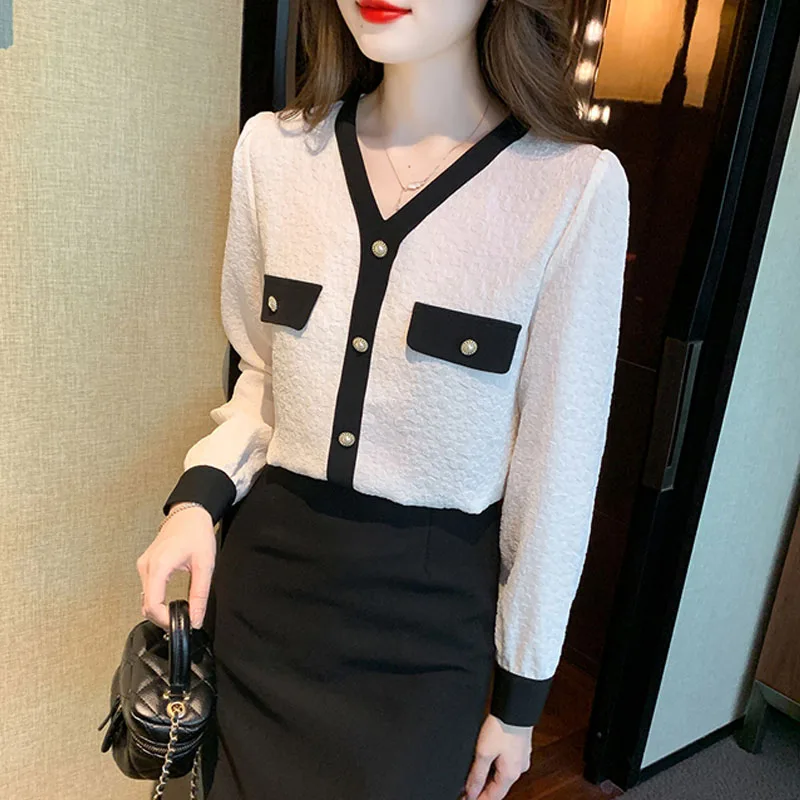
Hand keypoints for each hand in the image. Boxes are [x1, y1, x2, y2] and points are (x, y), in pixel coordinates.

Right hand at [136, 503, 216, 630]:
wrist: (189, 513)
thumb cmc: (196, 532)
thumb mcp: (205, 565)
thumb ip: (200, 594)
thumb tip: (196, 618)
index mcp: (159, 565)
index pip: (152, 605)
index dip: (165, 620)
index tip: (180, 624)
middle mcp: (146, 566)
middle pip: (146, 605)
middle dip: (163, 618)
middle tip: (182, 620)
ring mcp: (144, 565)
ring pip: (145, 599)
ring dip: (159, 610)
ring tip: (179, 610)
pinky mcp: (146, 565)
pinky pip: (147, 589)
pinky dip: (157, 599)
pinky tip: (170, 600)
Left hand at [460, 713, 532, 799]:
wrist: (515, 705)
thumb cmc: (502, 726)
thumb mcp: (484, 752)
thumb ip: (476, 774)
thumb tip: (471, 792)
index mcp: (510, 774)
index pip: (493, 797)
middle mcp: (518, 768)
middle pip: (498, 786)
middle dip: (483, 789)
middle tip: (466, 789)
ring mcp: (520, 757)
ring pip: (502, 774)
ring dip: (488, 777)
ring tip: (473, 775)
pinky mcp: (519, 746)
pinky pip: (506, 762)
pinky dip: (495, 765)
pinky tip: (487, 759)